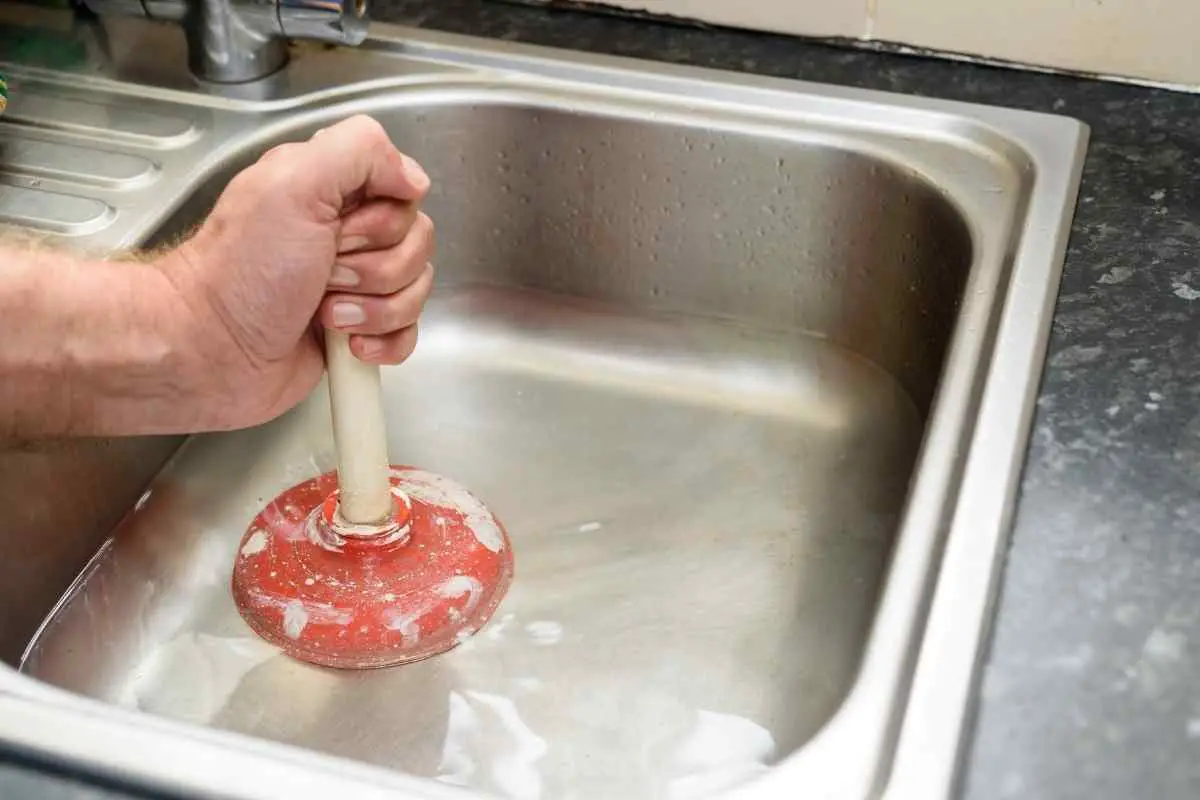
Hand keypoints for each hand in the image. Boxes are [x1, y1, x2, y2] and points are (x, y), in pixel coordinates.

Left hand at [159, 114, 434, 430]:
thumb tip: (414, 177)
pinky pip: (407, 333)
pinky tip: (346, 342)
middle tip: (324, 274)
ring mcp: (355, 285)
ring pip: (416, 290)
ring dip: (375, 308)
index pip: (405, 191)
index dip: (384, 218)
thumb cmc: (240, 273)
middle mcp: (345, 232)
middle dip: (377, 268)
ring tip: (324, 313)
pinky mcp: (359, 330)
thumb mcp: (292, 184)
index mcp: (331, 188)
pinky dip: (384, 342)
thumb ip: (359, 151)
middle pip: (417, 244)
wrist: (210, 352)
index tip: (339, 230)